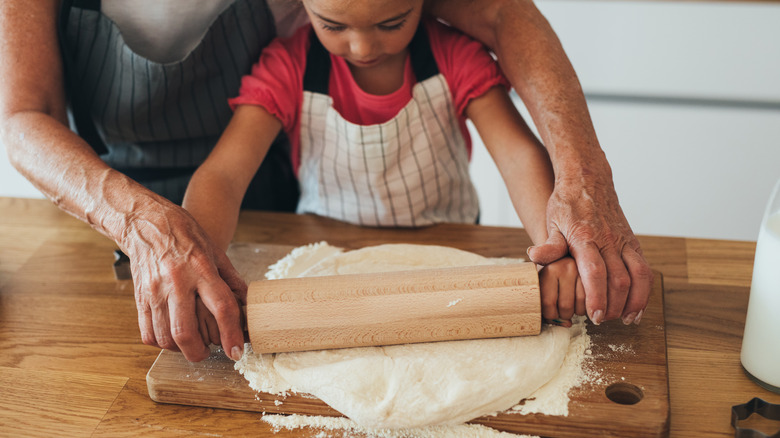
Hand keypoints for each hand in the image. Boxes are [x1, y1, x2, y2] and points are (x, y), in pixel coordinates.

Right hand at [120, 201, 246, 361]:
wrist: (146, 222)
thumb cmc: (184, 234)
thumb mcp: (215, 251)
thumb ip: (231, 280)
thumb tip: (247, 304)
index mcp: (201, 269)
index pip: (221, 307)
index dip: (231, 334)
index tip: (236, 351)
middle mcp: (176, 282)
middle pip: (185, 331)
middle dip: (199, 352)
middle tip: (209, 353)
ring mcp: (155, 292)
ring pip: (165, 337)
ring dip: (181, 350)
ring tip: (193, 345)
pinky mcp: (140, 298)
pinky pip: (148, 333)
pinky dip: (162, 343)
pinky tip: (173, 338)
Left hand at [527, 177, 652, 325]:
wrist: (588, 179)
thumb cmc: (567, 203)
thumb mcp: (551, 221)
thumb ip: (549, 243)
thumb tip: (535, 257)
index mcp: (586, 237)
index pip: (595, 272)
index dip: (596, 297)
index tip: (593, 316)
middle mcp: (609, 240)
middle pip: (619, 279)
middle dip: (613, 305)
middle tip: (601, 321)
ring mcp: (624, 241)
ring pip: (639, 275)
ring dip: (634, 301)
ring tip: (625, 319)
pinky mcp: (633, 243)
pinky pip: (645, 269)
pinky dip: (644, 290)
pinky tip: (636, 306)